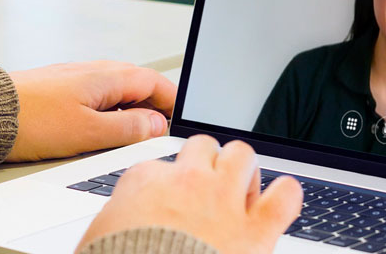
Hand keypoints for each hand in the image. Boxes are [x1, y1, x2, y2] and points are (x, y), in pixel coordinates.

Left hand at [5, 61, 175, 162]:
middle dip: (153, 104)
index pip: (154, 81)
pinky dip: (108, 108)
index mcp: (107, 76)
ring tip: (131, 132)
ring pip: (116, 89)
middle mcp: (94, 70)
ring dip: (130, 107)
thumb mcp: (88, 133)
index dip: (171, 99)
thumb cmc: (31, 119)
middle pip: (137, 83)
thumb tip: (154, 123)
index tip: (180, 116)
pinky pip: (96, 94)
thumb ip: (126, 128)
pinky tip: (100, 126)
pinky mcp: (60, 86)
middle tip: (159, 129)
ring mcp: (76, 76)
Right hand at [77, 136, 302, 253]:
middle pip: (204, 147)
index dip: (167, 186)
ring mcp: (224, 200)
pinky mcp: (255, 229)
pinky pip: (285, 195)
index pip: (162, 166)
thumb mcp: (100, 237)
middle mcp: (188, 181)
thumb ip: (118, 219)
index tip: (167, 205)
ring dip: (242, 170)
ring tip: (238, 192)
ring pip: (242, 155)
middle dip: (207, 165)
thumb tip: (122, 222)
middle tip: (205, 192)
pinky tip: (277, 204)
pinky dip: (285, 196)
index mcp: (145, 183)